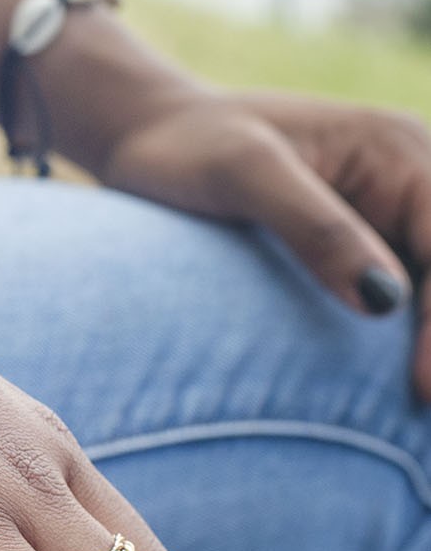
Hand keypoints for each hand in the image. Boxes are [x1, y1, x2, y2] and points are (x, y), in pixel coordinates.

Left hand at [99, 87, 430, 393]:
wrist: (148, 138)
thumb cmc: (188, 147)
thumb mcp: (243, 173)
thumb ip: (314, 228)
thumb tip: (384, 301)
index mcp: (401, 151)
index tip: (422, 389)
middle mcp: (416, 180)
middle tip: (418, 411)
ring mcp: (398, 218)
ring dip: (429, 344)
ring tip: (412, 412)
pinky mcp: (375, 249)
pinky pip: (412, 300)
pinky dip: (414, 344)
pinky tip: (400, 391)